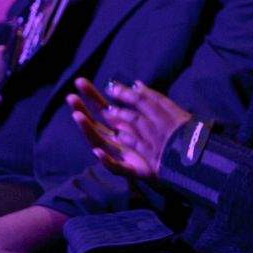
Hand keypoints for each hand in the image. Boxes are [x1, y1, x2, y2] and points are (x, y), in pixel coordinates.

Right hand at [67, 78, 190, 179]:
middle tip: (70, 96)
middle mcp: (118, 140)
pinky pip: (115, 166)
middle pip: (96, 124)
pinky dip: (105, 160)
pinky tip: (97, 151)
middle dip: (82, 111)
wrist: (182, 162)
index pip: (103, 108)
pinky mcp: (131, 170)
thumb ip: (145, 101)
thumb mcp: (157, 115)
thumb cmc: (166, 139)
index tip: (79, 82)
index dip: (92, 96)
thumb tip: (135, 83)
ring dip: (88, 130)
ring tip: (78, 117)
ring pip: (100, 142)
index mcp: (123, 126)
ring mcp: (122, 155)